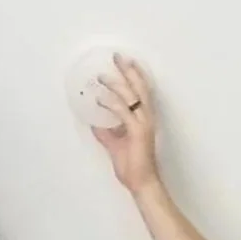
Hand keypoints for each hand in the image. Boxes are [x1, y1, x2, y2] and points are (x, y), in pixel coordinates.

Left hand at [93, 55, 160, 193]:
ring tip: (101, 76)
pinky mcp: (137, 131)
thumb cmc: (133, 167)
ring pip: (131, 95)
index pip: (140, 91)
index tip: (124, 63)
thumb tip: (94, 123)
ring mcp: (143, 123)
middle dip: (128, 70)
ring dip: (116, 83)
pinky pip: (122, 112)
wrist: (142, 183)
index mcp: (144, 118)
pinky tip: (99, 100)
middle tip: (117, 56)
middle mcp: (146, 117)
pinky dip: (111, 103)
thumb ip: (106, 133)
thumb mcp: (115, 145)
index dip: (133, 75)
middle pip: (139, 86)